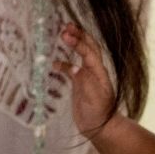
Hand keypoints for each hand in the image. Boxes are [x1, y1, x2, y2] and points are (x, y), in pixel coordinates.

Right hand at [57, 22, 115, 138]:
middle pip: (88, 47)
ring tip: (61, 34)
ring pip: (80, 55)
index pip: (89, 52)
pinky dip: (63, 63)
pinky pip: (71, 69)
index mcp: (99, 72)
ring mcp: (87, 76)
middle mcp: (94, 71)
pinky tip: (53, 63)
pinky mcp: (80, 83)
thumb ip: (85, 83)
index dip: (78, 43)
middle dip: (79, 35)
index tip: (65, 35)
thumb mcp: (94, 99)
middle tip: (66, 26)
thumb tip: (74, 67)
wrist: (101, 127)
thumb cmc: (100, 114)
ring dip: (73, 44)